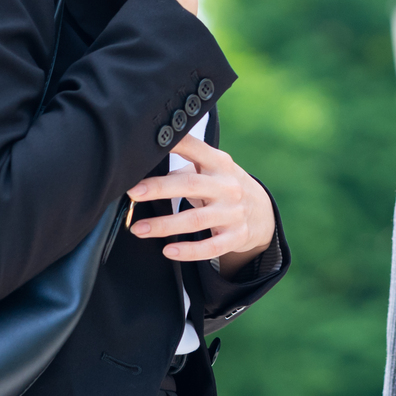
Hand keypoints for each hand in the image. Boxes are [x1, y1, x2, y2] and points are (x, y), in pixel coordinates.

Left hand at [126, 131, 276, 274]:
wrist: (262, 212)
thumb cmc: (224, 186)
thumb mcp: (212, 169)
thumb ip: (185, 167)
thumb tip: (148, 171)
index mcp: (219, 163)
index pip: (194, 148)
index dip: (173, 144)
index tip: (147, 148)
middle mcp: (227, 185)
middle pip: (190, 185)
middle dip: (159, 188)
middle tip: (133, 193)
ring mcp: (233, 212)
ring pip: (195, 219)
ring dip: (164, 225)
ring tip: (138, 229)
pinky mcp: (236, 236)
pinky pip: (210, 247)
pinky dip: (188, 251)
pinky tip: (168, 250)